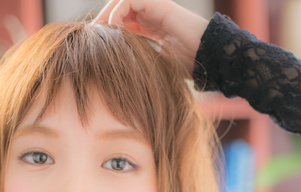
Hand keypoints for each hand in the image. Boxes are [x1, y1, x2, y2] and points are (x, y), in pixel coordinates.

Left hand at [91, 0, 209, 78]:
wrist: (209, 58)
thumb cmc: (188, 67)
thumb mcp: (155, 65)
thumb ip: (140, 61)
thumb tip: (119, 75)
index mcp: (151, 27)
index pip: (122, 22)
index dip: (107, 31)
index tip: (95, 47)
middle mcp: (151, 14)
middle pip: (119, 10)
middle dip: (103, 22)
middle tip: (92, 38)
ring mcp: (154, 6)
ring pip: (121, 2)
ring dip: (107, 16)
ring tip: (100, 34)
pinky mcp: (158, 3)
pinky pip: (129, 0)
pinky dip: (117, 12)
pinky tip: (113, 30)